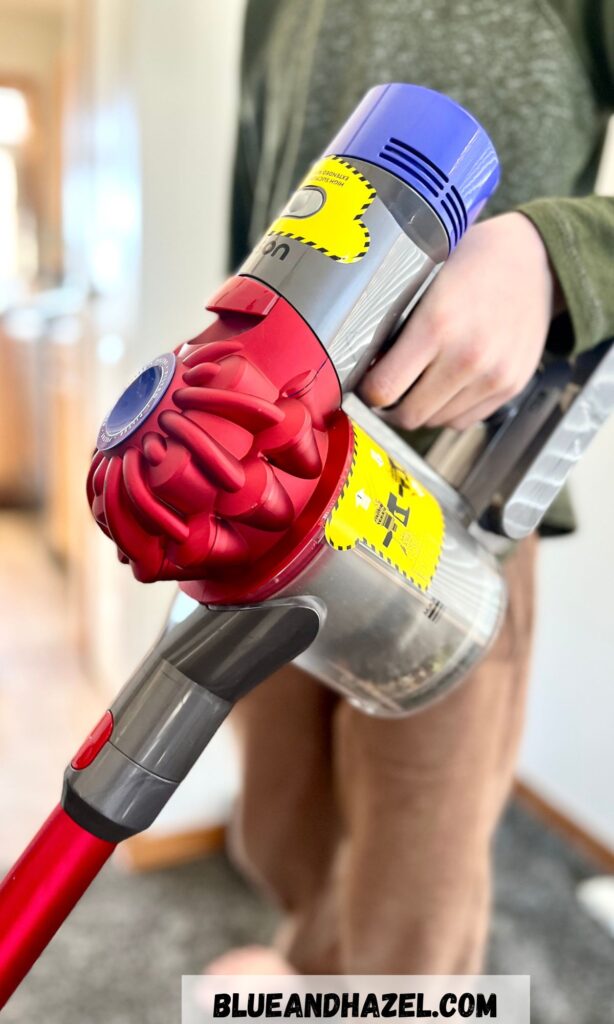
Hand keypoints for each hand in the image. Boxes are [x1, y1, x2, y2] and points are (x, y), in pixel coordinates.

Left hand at [359, 212, 558, 430]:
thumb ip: (395, 320)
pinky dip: (448, 410)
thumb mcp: (424, 276)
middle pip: (409, 415)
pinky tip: (445, 384)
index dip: (367, 390)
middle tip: (385, 389)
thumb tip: (360, 358)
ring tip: (417, 382)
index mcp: (437, 324)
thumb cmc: (474, 260)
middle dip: (390, 406)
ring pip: (437, 422)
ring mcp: (493, 376)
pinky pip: (464, 421)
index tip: (364, 381)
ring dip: (421, 408)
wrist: (535, 258)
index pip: (383, 390)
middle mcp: (468, 357)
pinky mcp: (511, 387)